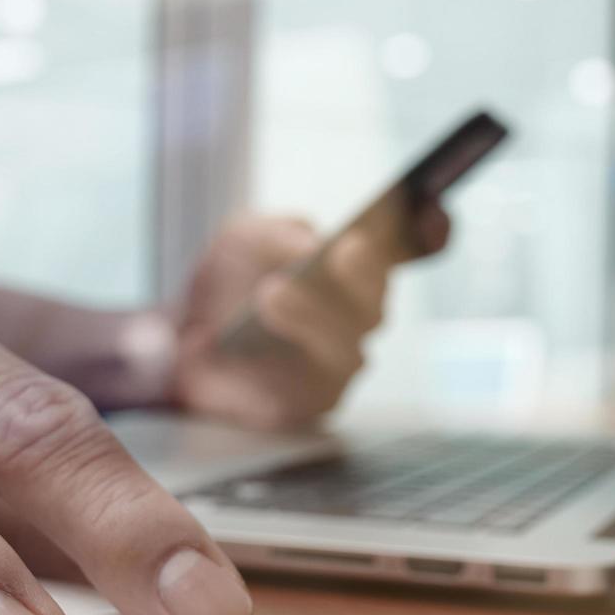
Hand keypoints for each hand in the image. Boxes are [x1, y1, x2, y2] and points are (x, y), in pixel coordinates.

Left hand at [172, 208, 448, 428]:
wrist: (184, 336)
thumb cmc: (228, 283)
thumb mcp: (245, 237)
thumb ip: (279, 233)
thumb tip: (310, 246)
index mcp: (356, 268)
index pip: (410, 248)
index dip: (429, 232)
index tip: (429, 210)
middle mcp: (358, 316)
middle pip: (376, 303)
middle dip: (363, 277)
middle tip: (343, 250)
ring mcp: (340, 362)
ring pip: (348, 349)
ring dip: (313, 318)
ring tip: (273, 292)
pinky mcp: (312, 404)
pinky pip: (317, 391)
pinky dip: (287, 369)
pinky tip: (257, 343)